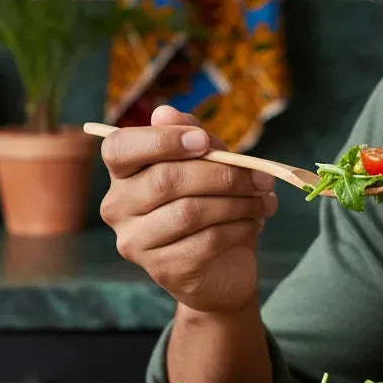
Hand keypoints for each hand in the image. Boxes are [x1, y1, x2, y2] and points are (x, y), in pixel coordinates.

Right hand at [99, 105, 277, 313]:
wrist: (221, 267)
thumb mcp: (207, 164)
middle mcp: (118, 207)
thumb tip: (165, 113)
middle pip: (166, 179)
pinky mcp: (162, 270)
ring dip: (238, 202)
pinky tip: (255, 222)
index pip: (120, 148)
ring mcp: (135, 242)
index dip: (161, 141)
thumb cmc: (210, 204)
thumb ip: (192, 136)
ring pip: (189, 212)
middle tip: (263, 177)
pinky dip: (238, 228)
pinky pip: (206, 241)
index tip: (204, 142)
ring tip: (265, 200)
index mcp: (123, 173)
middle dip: (223, 174)